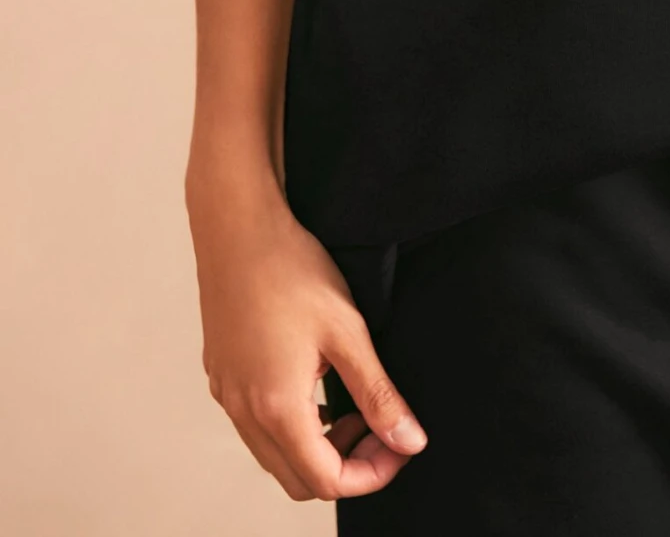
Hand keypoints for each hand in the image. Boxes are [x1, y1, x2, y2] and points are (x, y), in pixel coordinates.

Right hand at [188, 173, 426, 500]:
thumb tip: (409, 441)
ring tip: (354, 403)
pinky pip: (256, 425)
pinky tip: (318, 384)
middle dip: (347, 465)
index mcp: (277, 409)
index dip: (371, 474)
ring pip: (275, 455)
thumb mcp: (348, 332)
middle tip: (380, 427)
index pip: (327, 481)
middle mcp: (243, 412)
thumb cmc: (291, 269)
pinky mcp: (221, 375)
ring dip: (318, 446)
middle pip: (298, 479)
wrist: (236, 226)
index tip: (400, 444)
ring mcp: (227, 395)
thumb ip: (379, 394)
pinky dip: (292, 424)